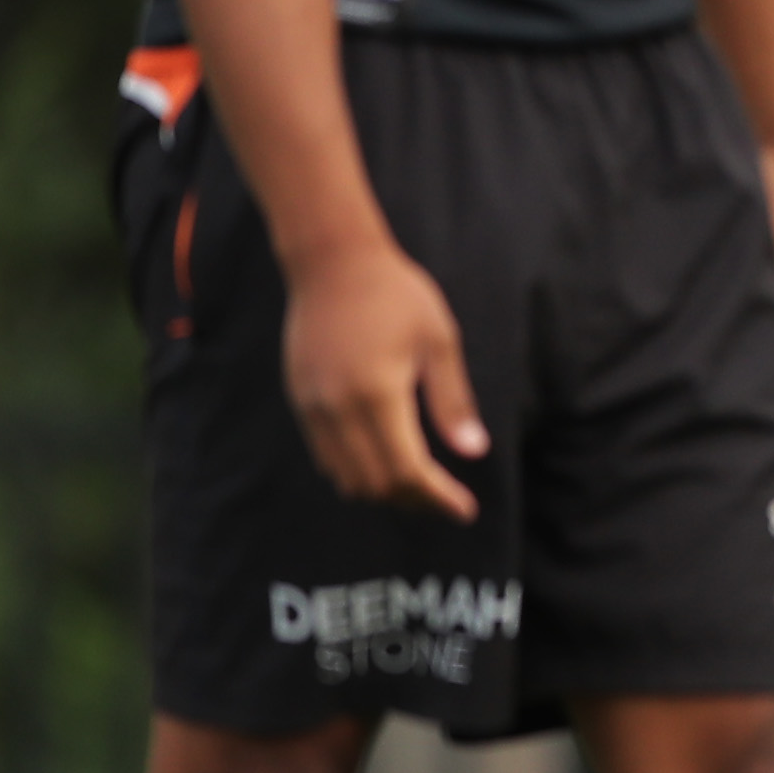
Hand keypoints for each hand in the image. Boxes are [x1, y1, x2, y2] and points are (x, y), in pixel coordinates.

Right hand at [281, 240, 486, 518]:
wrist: (332, 262)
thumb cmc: (396, 295)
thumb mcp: (439, 341)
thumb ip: (453, 400)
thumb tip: (472, 451)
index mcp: (377, 394)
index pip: (406, 470)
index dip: (437, 497)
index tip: (465, 510)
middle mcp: (338, 408)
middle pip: (374, 483)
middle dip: (414, 500)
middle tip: (448, 502)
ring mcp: (313, 406)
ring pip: (345, 476)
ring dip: (383, 490)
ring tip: (422, 487)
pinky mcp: (300, 399)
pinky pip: (326, 455)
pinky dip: (356, 470)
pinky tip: (386, 461)